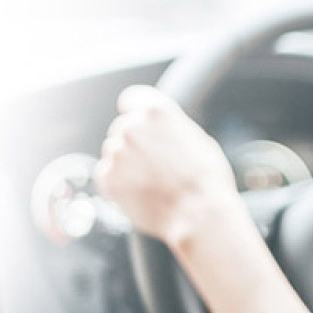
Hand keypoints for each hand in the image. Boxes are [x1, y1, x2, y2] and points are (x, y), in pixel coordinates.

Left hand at [95, 84, 238, 244]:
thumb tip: (164, 129)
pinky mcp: (107, 177)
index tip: (136, 119)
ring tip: (150, 180)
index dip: (134, 111)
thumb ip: (172, 127)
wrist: (198, 213)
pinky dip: (118, 182)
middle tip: (153, 163)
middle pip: (122, 128)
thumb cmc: (206, 178)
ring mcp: (117, 152)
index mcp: (157, 111)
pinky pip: (106, 174)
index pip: (130, 99)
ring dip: (125, 163)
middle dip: (134, 143)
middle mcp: (132, 126)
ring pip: (113, 152)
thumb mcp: (198, 138)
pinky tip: (140, 191)